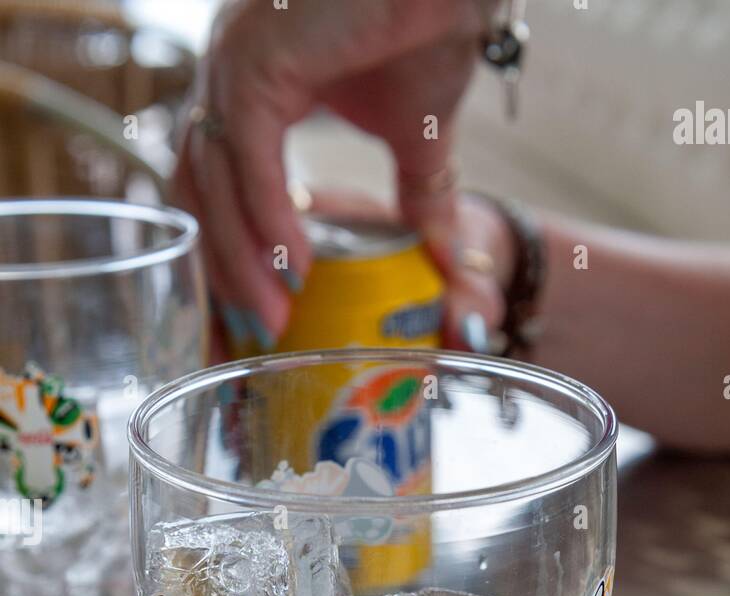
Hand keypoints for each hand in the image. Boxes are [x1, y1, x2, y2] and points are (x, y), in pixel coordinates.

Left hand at [173, 0, 495, 347]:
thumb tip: (446, 259)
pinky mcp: (258, 60)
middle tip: (239, 342)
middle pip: (196, 190)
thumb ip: (417, 195)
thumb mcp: (421, 133)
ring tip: (271, 321)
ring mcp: (234, 59)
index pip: (212, 182)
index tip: (238, 321)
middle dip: (214, 273)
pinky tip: (295, 269)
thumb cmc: (439, 16)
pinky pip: (250, 160)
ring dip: (240, 261)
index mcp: (254, 82)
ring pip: (215, 181)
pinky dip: (268, 222)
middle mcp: (229, 69)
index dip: (222, 255)